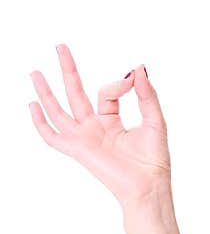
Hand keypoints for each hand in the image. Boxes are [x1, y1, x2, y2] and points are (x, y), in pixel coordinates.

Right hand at [29, 44, 171, 206]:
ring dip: (46, 92)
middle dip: (68, 70)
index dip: (118, 83)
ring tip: (35, 72)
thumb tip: (138, 68)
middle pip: (76, 94)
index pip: (106, 93)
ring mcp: (84, 138)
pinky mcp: (78, 150)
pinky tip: (32, 106)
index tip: (131, 81)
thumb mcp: (154, 120)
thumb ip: (146, 94)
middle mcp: (95, 128)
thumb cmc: (154, 160)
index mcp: (111, 122)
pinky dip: (41, 123)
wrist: (149, 186)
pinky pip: (53, 137)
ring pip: (59, 111)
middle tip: (60, 46)